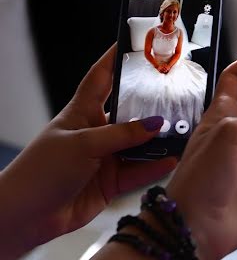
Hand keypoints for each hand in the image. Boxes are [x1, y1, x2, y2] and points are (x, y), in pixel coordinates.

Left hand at [0, 46, 176, 259]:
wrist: (27, 215)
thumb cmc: (41, 170)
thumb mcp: (83, 144)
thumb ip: (122, 134)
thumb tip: (156, 123)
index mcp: (81, 113)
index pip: (100, 78)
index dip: (115, 59)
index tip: (135, 44)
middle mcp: (96, 132)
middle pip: (130, 112)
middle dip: (153, 103)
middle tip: (180, 91)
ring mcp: (106, 157)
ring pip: (140, 143)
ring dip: (160, 139)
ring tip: (185, 128)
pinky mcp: (112, 182)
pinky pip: (141, 170)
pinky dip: (157, 166)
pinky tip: (174, 158)